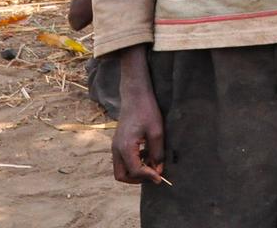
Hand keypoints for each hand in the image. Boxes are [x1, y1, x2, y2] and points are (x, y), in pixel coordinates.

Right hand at [111, 64, 164, 184]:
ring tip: (152, 165)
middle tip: (153, 176)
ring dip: (135, 172)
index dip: (148, 176)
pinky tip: (147, 155)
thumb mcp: (157, 132)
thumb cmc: (147, 110)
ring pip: (120, 169)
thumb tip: (159, 170)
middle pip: (121, 175)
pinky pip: (122, 160)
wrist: (135, 95)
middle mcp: (116, 149)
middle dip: (137, 180)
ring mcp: (115, 146)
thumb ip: (157, 152)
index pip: (135, 171)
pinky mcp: (118, 143)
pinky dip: (133, 164)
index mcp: (125, 147)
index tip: (161, 178)